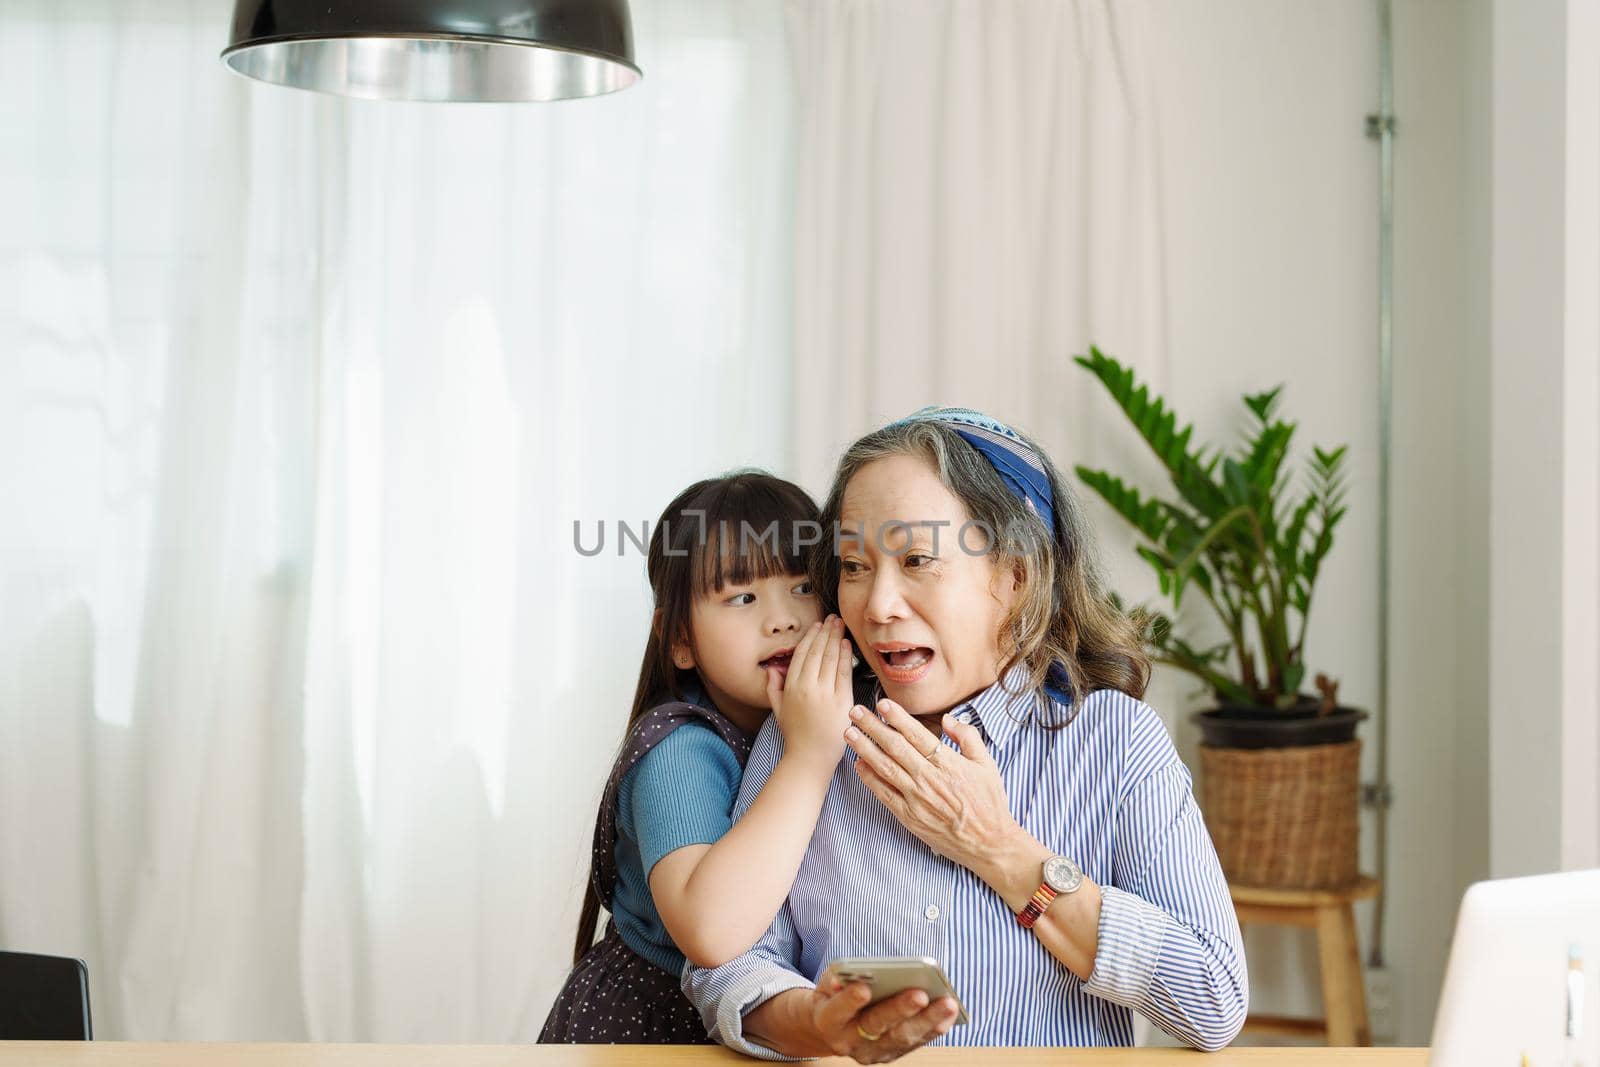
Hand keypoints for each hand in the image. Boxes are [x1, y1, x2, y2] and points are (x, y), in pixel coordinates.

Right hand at [768, 616, 854, 770]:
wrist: (811, 757)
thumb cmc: (795, 735)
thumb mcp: (778, 710)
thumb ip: (773, 688)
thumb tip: (771, 670)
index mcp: (792, 687)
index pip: (802, 654)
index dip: (810, 637)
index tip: (817, 626)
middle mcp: (807, 687)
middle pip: (817, 652)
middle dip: (826, 632)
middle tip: (832, 618)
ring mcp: (825, 693)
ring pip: (831, 659)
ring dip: (836, 639)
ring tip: (840, 625)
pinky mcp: (842, 701)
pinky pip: (843, 673)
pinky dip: (845, 656)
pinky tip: (847, 645)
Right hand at [806, 972, 959, 1063]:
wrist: (828, 1028)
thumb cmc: (833, 996)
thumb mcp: (829, 981)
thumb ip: (840, 977)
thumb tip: (853, 975)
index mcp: (828, 1020)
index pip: (838, 1011)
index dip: (850, 1001)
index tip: (864, 988)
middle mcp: (849, 1041)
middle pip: (875, 1026)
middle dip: (899, 1010)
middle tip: (919, 994)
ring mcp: (870, 1052)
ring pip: (901, 1038)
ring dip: (926, 1021)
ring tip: (947, 1003)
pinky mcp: (889, 1055)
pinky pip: (914, 1043)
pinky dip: (933, 1029)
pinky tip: (949, 1014)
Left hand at [845, 698, 1024, 876]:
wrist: (988, 844)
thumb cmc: (989, 803)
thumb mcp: (987, 764)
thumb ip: (968, 737)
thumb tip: (948, 719)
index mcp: (948, 764)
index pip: (917, 735)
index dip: (897, 717)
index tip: (882, 703)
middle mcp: (929, 779)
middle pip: (895, 747)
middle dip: (873, 727)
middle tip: (855, 711)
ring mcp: (917, 799)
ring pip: (885, 768)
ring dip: (864, 748)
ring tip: (849, 733)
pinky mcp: (909, 817)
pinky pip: (884, 794)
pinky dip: (869, 778)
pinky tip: (859, 764)